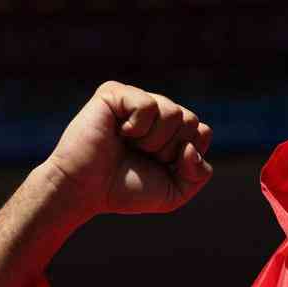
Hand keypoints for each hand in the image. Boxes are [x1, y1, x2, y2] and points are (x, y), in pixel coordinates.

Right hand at [42, 81, 213, 220]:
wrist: (86, 190)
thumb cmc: (127, 189)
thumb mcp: (175, 192)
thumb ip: (199, 173)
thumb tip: (192, 147)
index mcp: (171, 131)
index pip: (201, 131)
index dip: (187, 154)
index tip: (162, 166)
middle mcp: (156, 112)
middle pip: (190, 120)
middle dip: (169, 149)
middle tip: (142, 156)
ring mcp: (135, 100)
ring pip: (173, 112)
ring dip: (154, 140)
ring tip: (130, 146)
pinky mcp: (115, 93)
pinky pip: (147, 104)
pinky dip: (137, 127)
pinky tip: (120, 133)